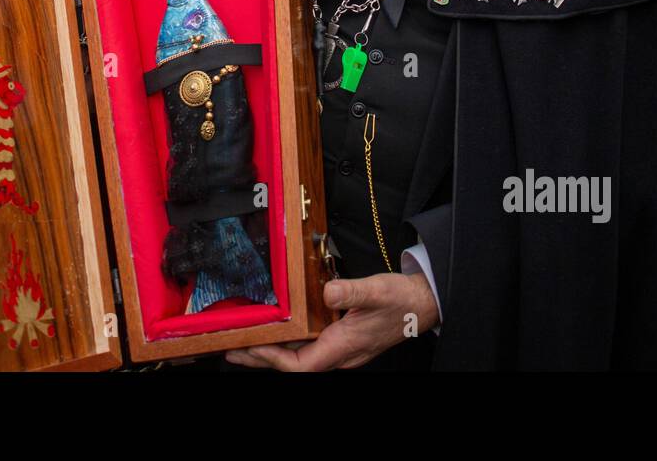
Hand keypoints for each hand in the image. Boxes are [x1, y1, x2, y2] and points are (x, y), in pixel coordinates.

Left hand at [224, 272, 438, 370]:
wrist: (424, 303)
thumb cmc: (403, 300)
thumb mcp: (377, 290)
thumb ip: (352, 292)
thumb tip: (328, 291)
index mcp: (345, 346)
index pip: (301, 365)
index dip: (274, 360)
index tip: (251, 348)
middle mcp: (341, 353)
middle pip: (294, 364)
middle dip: (263, 358)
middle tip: (233, 349)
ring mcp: (342, 347)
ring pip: (300, 356)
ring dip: (273, 350)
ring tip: (246, 341)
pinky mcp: (344, 338)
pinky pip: (309, 345)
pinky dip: (290, 340)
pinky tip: (279, 330)